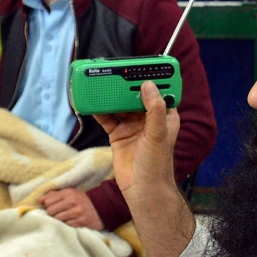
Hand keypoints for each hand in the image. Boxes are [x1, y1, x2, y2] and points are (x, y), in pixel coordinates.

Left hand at [39, 188, 104, 229]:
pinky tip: (72, 221)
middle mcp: (72, 201)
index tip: (52, 207)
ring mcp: (76, 212)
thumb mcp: (71, 193)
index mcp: (68, 192)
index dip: (48, 205)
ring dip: (59, 219)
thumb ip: (55, 195)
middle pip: (50, 211)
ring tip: (65, 217)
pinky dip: (67, 224)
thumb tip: (41, 200)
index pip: (48, 201)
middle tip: (59, 213)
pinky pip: (65, 225)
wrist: (101, 208)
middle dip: (52, 213)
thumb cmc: (82, 201)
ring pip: (57, 218)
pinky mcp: (80, 222)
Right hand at [94, 81, 191, 256]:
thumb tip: (148, 86)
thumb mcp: (158, 135)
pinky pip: (107, 118)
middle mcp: (148, 119)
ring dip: (111, 94)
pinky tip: (91, 101)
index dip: (151, 77)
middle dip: (125, 83)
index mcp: (164, 116)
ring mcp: (132, 126)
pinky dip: (99, 110)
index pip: (159, 90)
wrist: (142, 191)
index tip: (140, 65)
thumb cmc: (157, 165)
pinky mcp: (118, 135)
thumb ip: (154, 110)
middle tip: (114, 69)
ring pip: (120, 104)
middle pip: (135, 94)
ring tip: (100, 80)